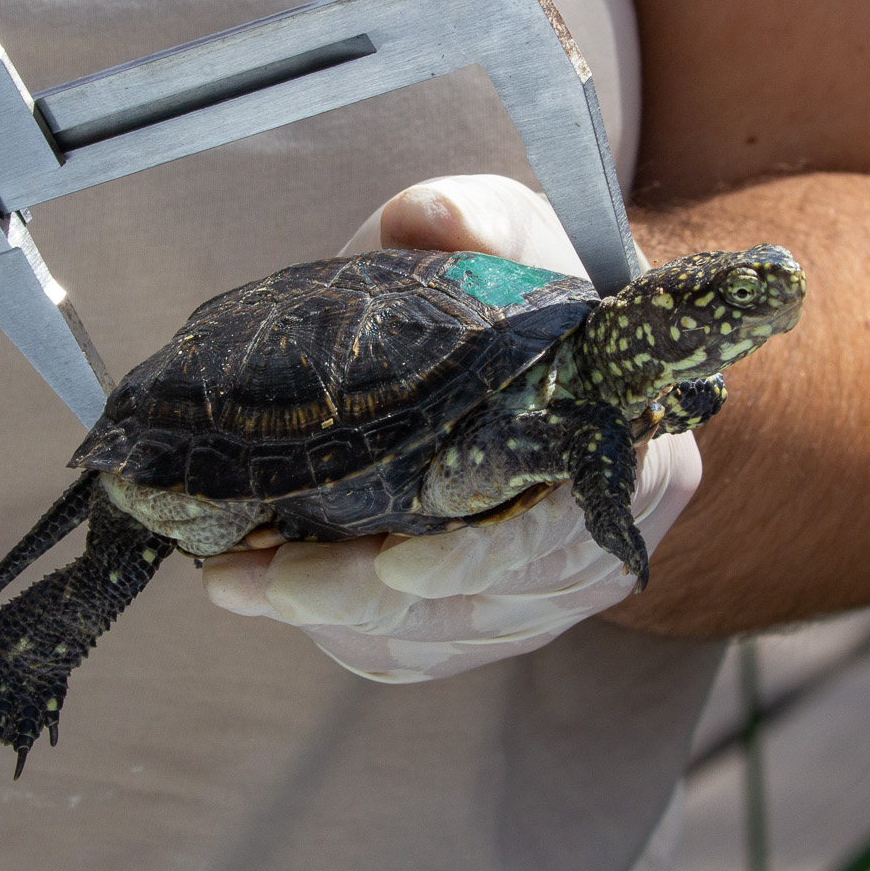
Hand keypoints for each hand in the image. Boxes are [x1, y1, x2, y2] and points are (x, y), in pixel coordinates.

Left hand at [202, 175, 702, 681]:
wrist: (545, 337)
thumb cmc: (530, 283)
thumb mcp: (512, 228)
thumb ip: (479, 218)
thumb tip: (431, 217)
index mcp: (633, 451)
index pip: (563, 531)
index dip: (480, 558)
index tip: (393, 563)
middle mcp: (606, 537)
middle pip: (487, 604)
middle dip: (365, 598)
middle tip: (257, 576)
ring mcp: (553, 588)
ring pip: (447, 639)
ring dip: (339, 623)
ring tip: (235, 582)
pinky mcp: (502, 615)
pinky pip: (427, 653)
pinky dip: (353, 638)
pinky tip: (280, 605)